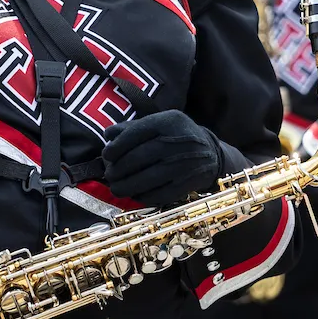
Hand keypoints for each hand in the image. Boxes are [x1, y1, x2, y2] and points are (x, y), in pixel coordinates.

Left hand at [102, 110, 222, 206]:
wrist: (211, 152)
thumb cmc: (175, 136)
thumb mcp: (158, 123)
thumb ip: (132, 128)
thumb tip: (107, 135)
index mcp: (168, 121)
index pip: (135, 133)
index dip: (116, 147)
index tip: (106, 156)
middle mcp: (178, 140)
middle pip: (140, 157)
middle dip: (119, 169)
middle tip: (109, 175)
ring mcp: (185, 163)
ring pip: (149, 178)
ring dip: (127, 186)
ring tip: (116, 188)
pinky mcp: (188, 182)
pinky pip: (161, 194)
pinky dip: (144, 197)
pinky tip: (135, 195)